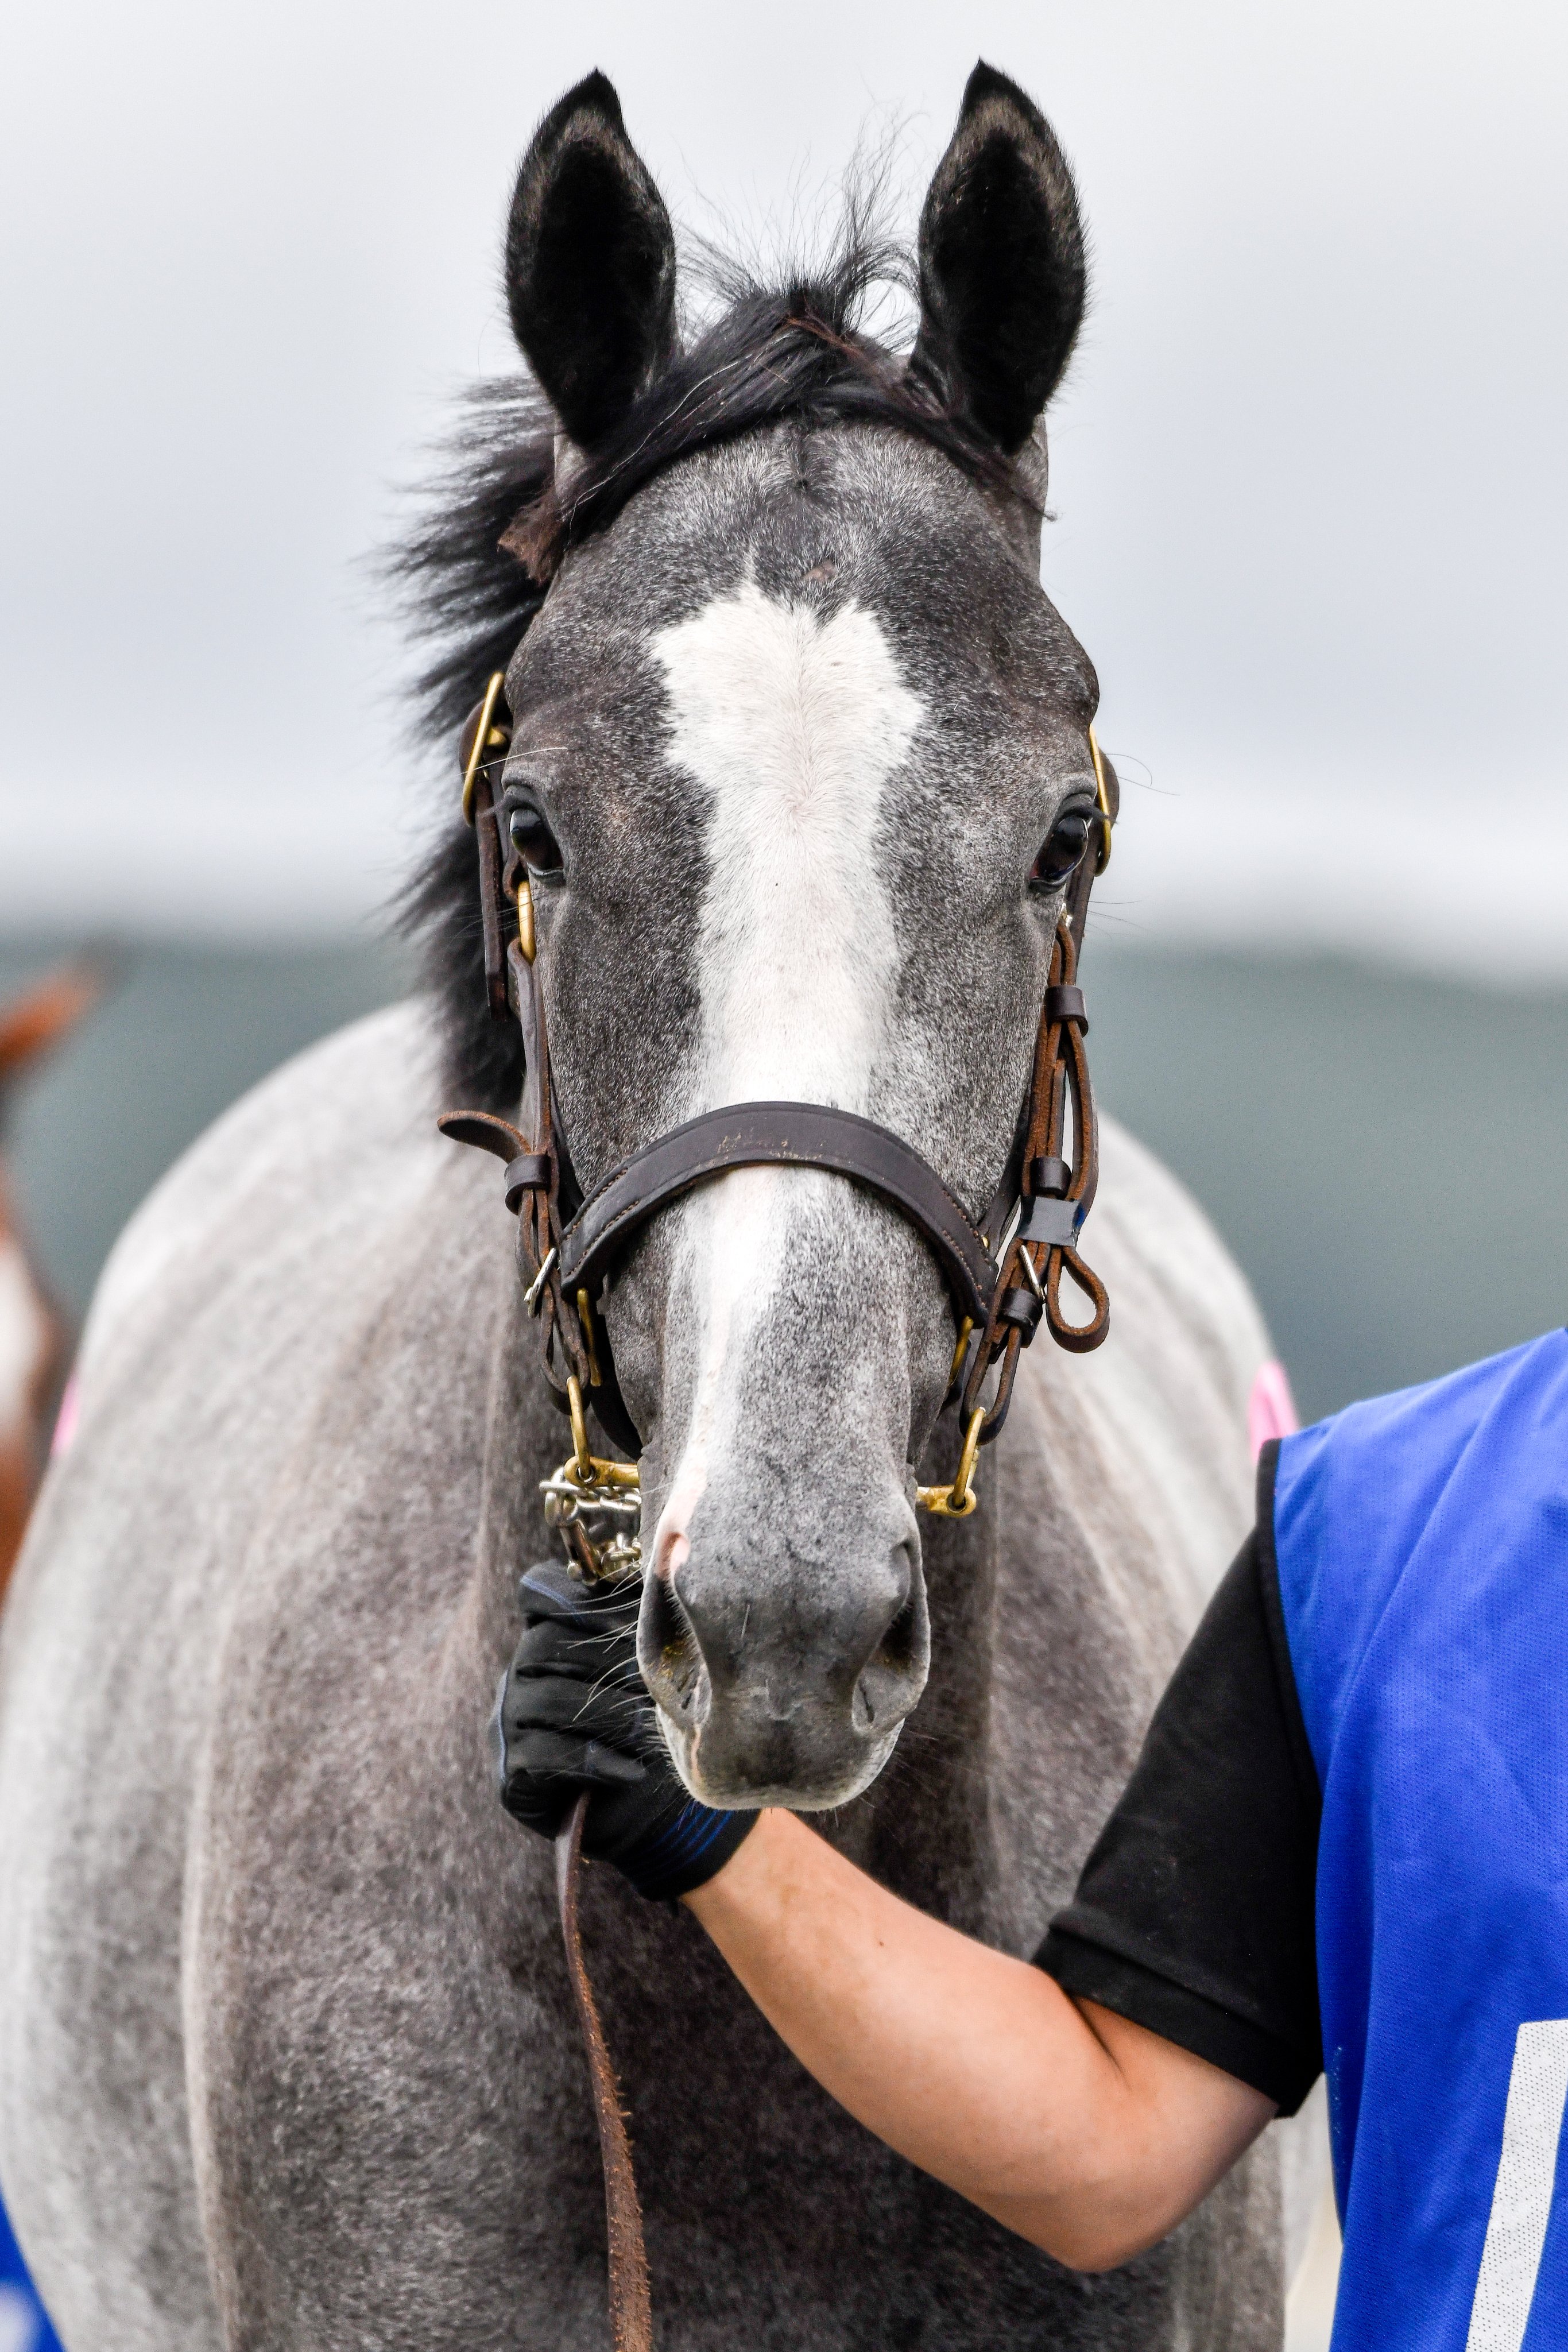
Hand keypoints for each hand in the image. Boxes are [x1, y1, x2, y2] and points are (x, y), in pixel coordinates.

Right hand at [493, 1560, 756, 1900]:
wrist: (648, 1812)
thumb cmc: (654, 1727)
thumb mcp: (655, 1669)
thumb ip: (649, 1622)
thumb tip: (672, 1565)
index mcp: (547, 1635)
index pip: (537, 1590)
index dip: (572, 1593)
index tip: (624, 1612)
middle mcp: (518, 1675)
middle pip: (543, 1647)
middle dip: (605, 1662)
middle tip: (656, 1680)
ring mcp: (507, 1726)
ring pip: (545, 1701)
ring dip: (606, 1714)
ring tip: (652, 1729)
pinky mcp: (511, 1778)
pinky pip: (543, 1757)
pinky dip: (593, 1760)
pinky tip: (632, 1769)